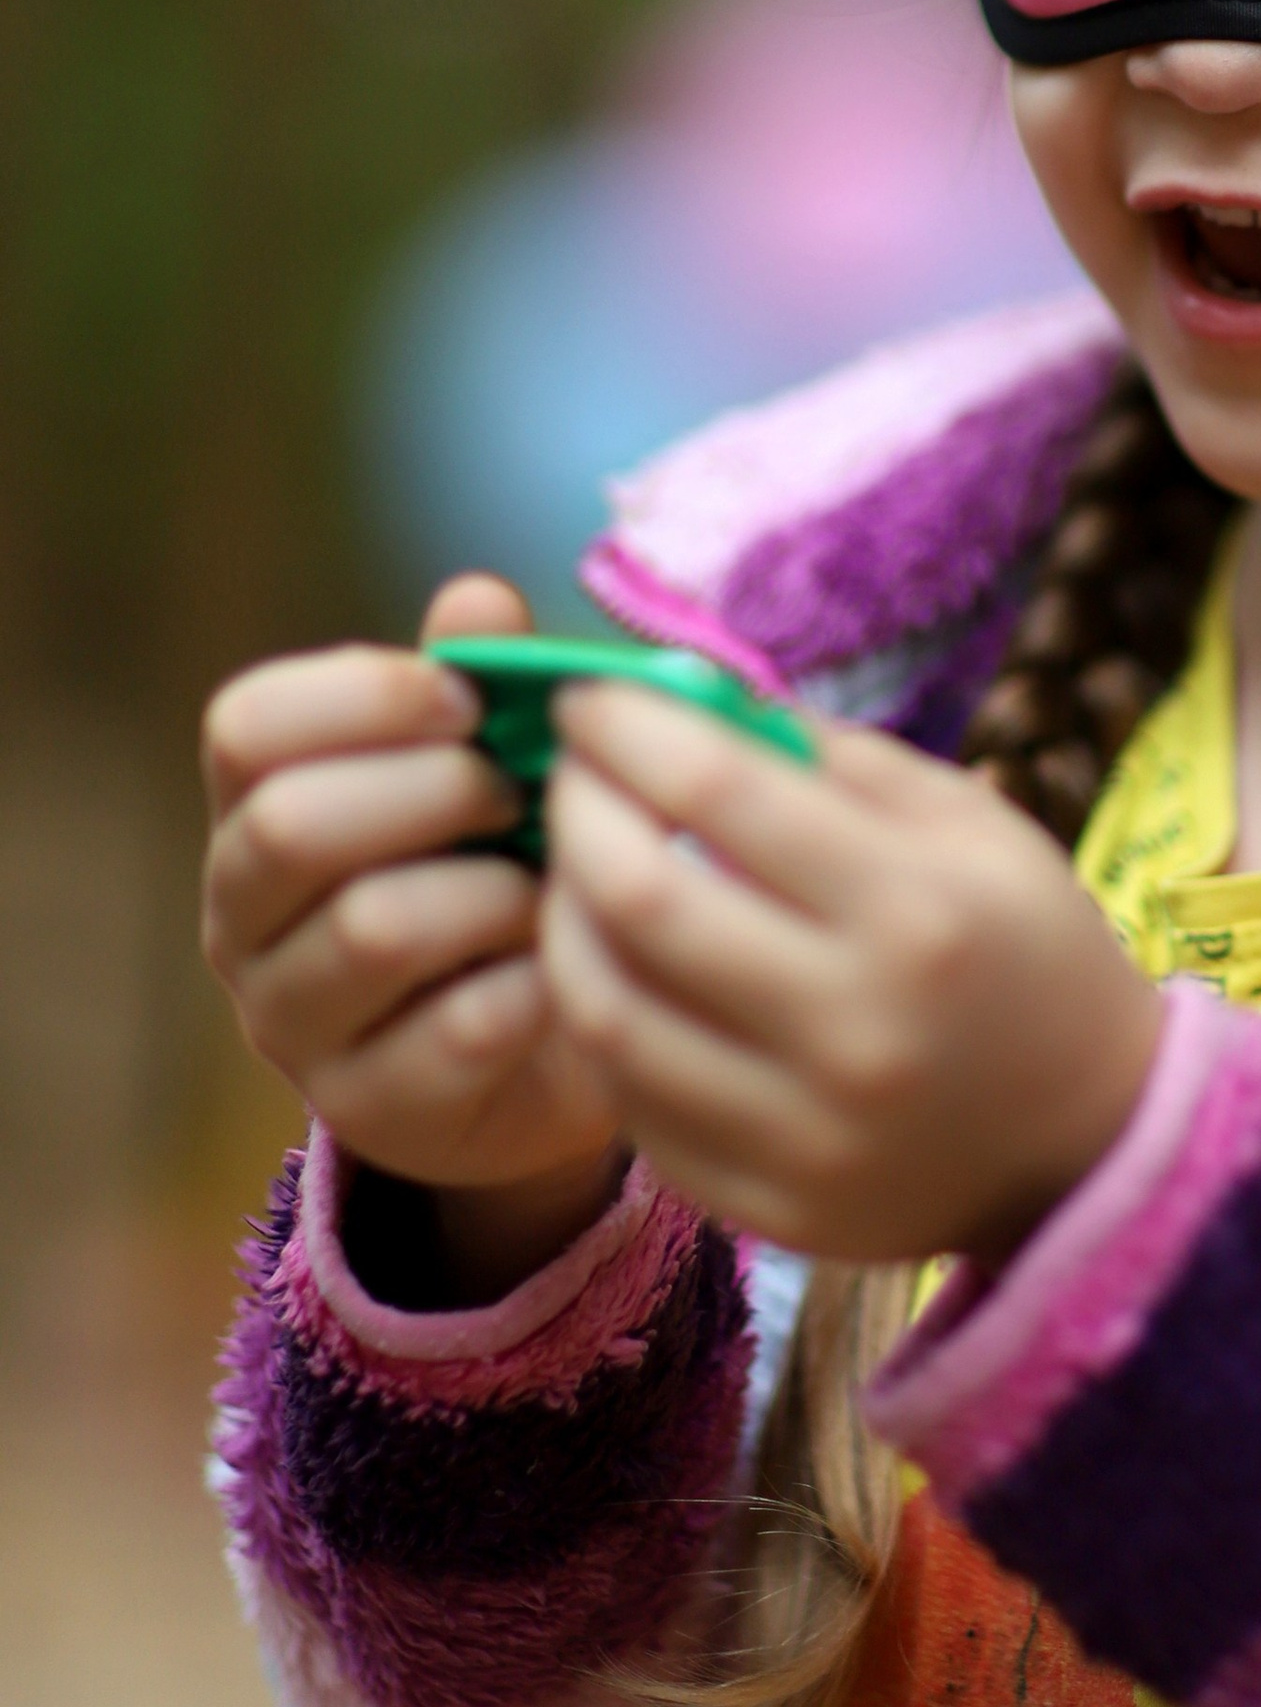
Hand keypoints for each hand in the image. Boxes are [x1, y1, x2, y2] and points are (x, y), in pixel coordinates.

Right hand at [202, 576, 625, 1272]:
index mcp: (261, 806)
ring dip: (495, 893)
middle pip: (292, 823)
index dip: (364, 694)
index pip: (245, 726)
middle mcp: (245, 917)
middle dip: (436, 789)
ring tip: (552, 887)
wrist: (560, 1038)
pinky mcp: (375, 1110)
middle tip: (522, 795)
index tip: (469, 697)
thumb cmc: (515, 865)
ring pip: (372, 928)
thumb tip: (478, 596)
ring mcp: (294, 1024)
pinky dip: (536, 987)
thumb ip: (483, 681)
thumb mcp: (501, 764)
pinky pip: (457, 1030)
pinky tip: (569, 969)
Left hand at [540, 685, 1164, 1265]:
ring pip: (606, 1012)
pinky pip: (628, 1106)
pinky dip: (599, 1023)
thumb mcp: (974, 825)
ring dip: (561, 921)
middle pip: (641, 898)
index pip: (721, 791)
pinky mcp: (763, 1206)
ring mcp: (802, 1132)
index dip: (630, 728)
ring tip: (573, 874)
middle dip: (576, 814)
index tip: (589, 699)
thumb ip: (834, 759)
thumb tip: (694, 704)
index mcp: (917, 907)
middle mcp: (854, 1026)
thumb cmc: (1030, 949)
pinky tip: (612, 972)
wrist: (1091, 1140)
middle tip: (569, 778)